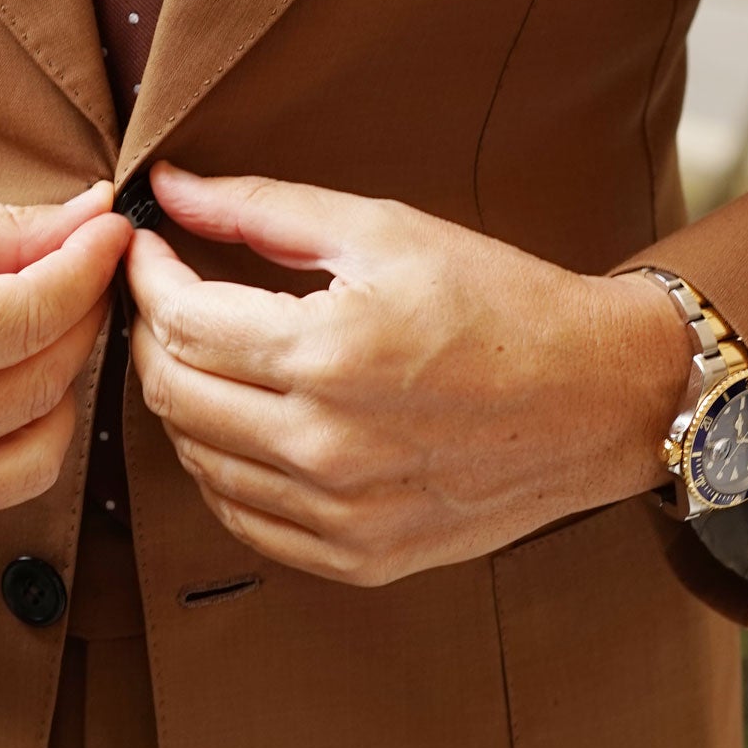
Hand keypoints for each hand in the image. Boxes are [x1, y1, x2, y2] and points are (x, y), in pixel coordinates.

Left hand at [126, 165, 690, 584]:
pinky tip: (248, 424)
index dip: (147, 277)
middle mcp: (326, 447)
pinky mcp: (358, 557)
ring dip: (185, 401)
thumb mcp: (384, 231)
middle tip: (172, 298)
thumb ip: (262, 210)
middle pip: (172, 394)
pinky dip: (224, 469)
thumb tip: (169, 190)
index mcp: (328, 355)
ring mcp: (341, 515)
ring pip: (197, 461)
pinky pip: (244, 520)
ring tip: (214, 356)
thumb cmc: (498, 302)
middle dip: (152, 335)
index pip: (179, 320)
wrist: (599, 398)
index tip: (149, 250)